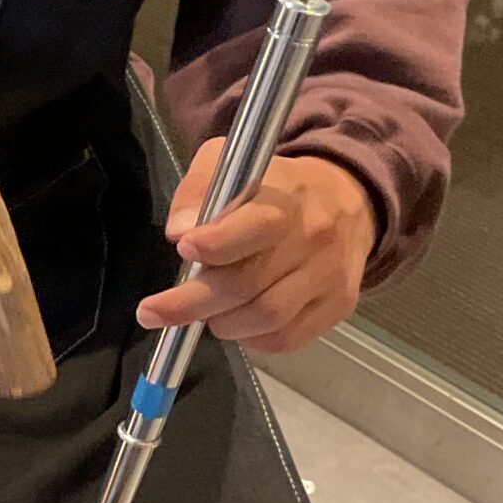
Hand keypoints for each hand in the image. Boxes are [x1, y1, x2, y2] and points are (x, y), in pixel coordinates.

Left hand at [138, 146, 375, 354]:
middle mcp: (313, 240)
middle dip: (190, 303)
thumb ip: (199, 190)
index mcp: (286, 200)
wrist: (349, 201)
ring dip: (221, 323)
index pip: (256, 226)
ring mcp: (328, 276)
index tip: (185, 249)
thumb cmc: (276, 185)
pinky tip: (236, 321)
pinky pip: (286, 338)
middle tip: (153, 313)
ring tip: (204, 312)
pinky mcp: (338, 305)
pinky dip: (251, 338)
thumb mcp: (231, 164)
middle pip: (247, 284)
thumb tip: (179, 231)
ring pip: (266, 318)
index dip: (216, 243)